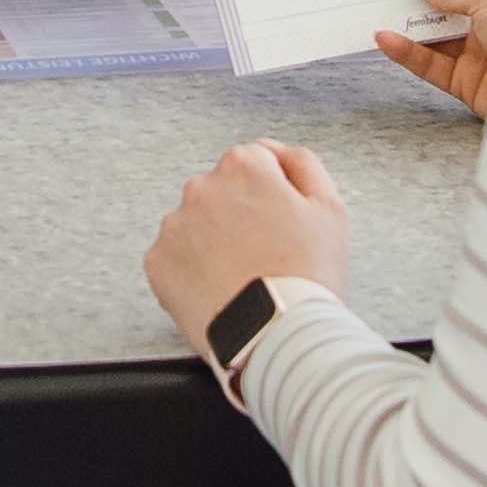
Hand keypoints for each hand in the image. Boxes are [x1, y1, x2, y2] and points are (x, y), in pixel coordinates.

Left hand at [144, 141, 351, 351]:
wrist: (278, 336)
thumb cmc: (308, 276)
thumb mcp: (330, 208)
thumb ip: (302, 163)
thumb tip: (274, 151)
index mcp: (243, 167)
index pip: (253, 164)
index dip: (272, 195)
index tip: (280, 225)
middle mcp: (201, 187)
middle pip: (221, 192)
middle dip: (239, 215)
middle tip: (264, 254)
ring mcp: (174, 226)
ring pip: (195, 224)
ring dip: (213, 241)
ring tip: (242, 275)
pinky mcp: (157, 262)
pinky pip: (174, 257)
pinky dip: (192, 269)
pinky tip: (219, 287)